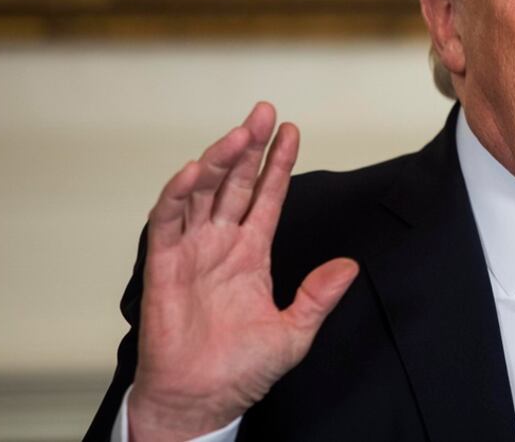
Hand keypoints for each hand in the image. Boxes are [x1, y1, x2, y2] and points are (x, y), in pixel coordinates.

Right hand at [128, 102, 358, 440]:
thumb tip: (350, 267)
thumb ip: (318, 297)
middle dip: (249, 147)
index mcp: (251, 253)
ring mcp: (191, 251)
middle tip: (264, 112)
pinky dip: (178, 194)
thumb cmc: (241, 371)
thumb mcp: (293, 332)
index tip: (291, 130)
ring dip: (219, 160)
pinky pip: (167, 222)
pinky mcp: (163, 266)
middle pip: (236, 183)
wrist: (201, 402)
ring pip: (203, 192)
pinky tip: (194, 170)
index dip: (278, 163)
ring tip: (239, 133)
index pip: (267, 196)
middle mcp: (220, 244)